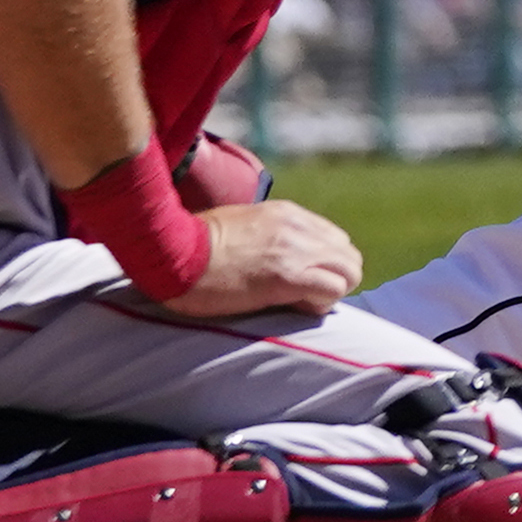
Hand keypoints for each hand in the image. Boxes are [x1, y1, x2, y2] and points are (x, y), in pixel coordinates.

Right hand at [168, 198, 362, 319]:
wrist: (172, 251)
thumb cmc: (193, 244)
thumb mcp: (239, 225)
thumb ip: (267, 235)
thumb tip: (277, 258)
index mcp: (287, 214)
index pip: (334, 239)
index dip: (325, 265)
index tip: (303, 280)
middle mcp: (298, 228)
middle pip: (349, 256)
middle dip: (334, 280)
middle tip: (306, 296)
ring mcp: (295, 251)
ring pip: (348, 274)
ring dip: (330, 293)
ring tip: (299, 303)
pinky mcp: (287, 277)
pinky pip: (330, 292)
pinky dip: (319, 305)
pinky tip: (294, 307)